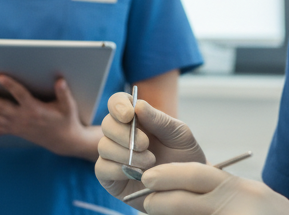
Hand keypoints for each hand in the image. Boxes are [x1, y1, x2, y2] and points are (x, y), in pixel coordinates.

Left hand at [0, 75, 95, 157]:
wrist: (62, 141)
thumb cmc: (66, 120)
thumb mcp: (68, 106)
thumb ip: (63, 93)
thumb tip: (59, 80)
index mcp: (35, 109)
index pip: (20, 95)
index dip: (10, 85)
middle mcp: (22, 118)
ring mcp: (15, 125)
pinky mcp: (12, 130)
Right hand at [95, 92, 205, 206]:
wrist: (186, 187)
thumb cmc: (184, 157)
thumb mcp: (179, 135)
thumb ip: (160, 120)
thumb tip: (138, 106)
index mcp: (136, 118)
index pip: (117, 102)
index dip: (118, 105)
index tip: (128, 115)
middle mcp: (121, 134)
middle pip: (107, 124)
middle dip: (124, 134)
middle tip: (145, 144)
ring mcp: (113, 156)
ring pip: (104, 146)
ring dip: (126, 154)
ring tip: (150, 162)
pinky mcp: (109, 177)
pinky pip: (102, 168)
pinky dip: (117, 170)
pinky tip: (136, 174)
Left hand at [141, 163, 288, 214]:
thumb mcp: (253, 195)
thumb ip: (223, 190)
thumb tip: (183, 188)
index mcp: (240, 189)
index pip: (196, 175)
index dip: (169, 175)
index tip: (149, 177)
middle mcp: (236, 206)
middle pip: (185, 201)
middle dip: (161, 202)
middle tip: (147, 202)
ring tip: (158, 214)